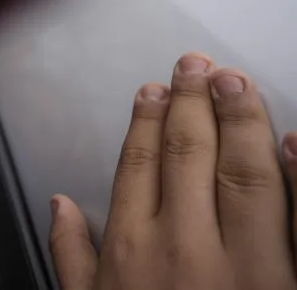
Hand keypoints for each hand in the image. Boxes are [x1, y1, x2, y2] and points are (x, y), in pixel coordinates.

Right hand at [49, 54, 296, 289]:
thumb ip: (71, 256)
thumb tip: (58, 206)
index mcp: (132, 250)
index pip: (138, 165)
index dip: (147, 121)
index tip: (154, 90)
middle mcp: (184, 248)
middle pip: (188, 156)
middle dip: (191, 102)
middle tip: (195, 65)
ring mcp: (245, 267)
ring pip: (243, 175)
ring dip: (240, 120)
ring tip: (234, 81)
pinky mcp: (291, 284)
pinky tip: (294, 139)